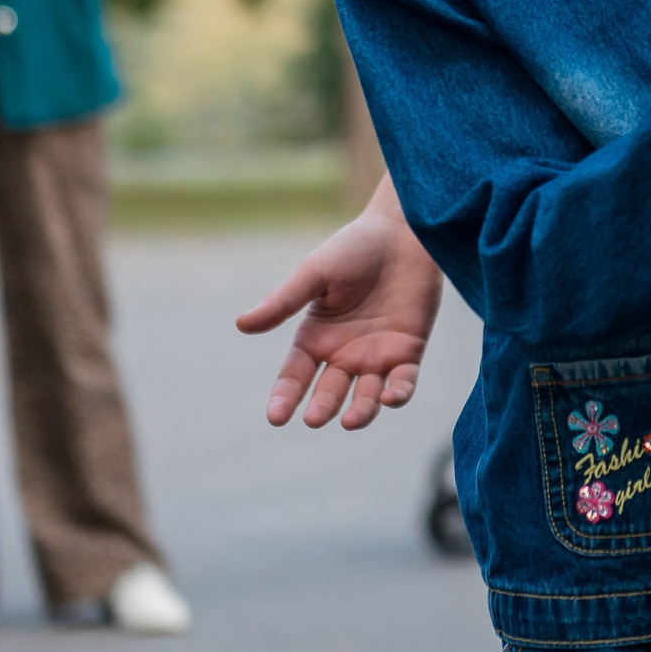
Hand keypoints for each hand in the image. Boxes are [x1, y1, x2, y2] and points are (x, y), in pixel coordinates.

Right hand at [236, 178, 444, 428]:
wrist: (403, 231)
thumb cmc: (354, 248)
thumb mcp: (314, 274)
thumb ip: (283, 301)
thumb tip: (242, 324)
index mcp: (316, 337)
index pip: (295, 375)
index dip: (284, 396)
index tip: (275, 417)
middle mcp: (344, 353)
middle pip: (329, 391)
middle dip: (322, 407)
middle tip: (313, 419)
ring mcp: (377, 355)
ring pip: (367, 396)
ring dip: (360, 411)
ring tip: (351, 421)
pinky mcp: (409, 351)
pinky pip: (404, 381)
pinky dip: (398, 394)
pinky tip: (391, 398)